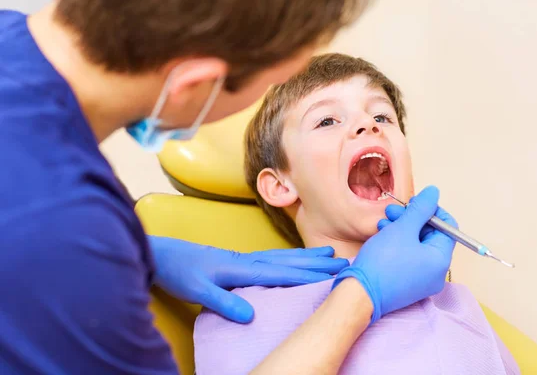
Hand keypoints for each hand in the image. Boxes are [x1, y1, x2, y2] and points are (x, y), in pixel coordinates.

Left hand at [148, 236, 348, 322]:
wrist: (161, 254)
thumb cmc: (177, 271)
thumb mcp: (196, 290)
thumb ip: (222, 301)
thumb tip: (250, 315)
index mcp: (241, 268)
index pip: (281, 273)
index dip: (307, 274)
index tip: (332, 274)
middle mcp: (247, 260)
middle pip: (288, 260)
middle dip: (316, 262)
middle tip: (342, 261)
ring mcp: (243, 259)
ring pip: (282, 256)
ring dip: (306, 256)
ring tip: (327, 254)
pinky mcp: (237, 261)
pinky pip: (271, 258)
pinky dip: (288, 258)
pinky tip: (293, 261)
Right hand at [332, 186, 456, 322]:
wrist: (360, 294)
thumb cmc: (383, 261)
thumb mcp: (403, 228)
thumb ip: (421, 208)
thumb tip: (434, 192)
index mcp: (441, 260)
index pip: (448, 228)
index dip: (431, 211)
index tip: (413, 203)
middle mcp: (436, 272)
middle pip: (431, 236)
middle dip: (411, 219)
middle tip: (391, 211)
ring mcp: (422, 280)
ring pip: (416, 245)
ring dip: (401, 229)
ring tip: (382, 223)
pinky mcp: (407, 284)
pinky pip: (408, 257)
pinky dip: (397, 244)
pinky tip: (382, 236)